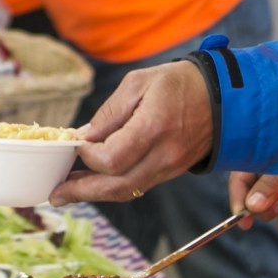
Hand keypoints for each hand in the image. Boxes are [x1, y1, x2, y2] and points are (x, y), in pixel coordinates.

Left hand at [49, 61, 213, 205]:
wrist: (222, 98)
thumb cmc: (178, 83)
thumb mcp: (138, 83)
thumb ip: (110, 113)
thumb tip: (85, 137)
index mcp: (154, 128)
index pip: (112, 159)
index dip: (88, 156)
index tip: (76, 143)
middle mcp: (163, 155)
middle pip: (117, 186)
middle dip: (82, 192)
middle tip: (55, 194)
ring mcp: (170, 168)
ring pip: (127, 191)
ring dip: (95, 193)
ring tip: (68, 191)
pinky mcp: (171, 171)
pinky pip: (138, 185)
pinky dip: (114, 186)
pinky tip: (95, 181)